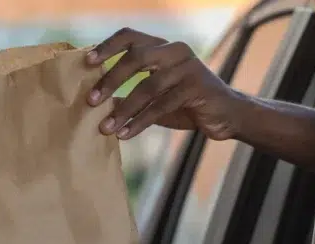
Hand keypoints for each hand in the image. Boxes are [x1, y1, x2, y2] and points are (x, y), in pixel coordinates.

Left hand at [86, 28, 241, 140]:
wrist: (228, 116)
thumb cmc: (188, 105)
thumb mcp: (156, 98)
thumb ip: (132, 95)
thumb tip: (99, 102)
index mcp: (163, 48)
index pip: (130, 37)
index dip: (107, 47)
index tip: (87, 63)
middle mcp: (175, 51)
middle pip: (136, 57)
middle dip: (111, 79)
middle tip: (92, 101)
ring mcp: (188, 68)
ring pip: (148, 86)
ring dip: (124, 109)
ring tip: (106, 128)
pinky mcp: (197, 88)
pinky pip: (162, 106)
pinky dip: (140, 122)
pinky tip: (126, 134)